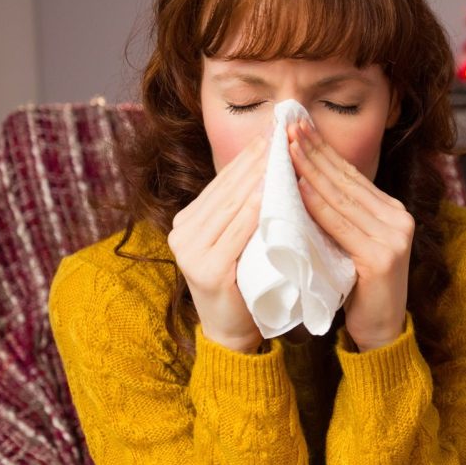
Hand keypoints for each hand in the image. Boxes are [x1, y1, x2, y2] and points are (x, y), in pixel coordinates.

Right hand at [169, 133, 268, 352]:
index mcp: (189, 221)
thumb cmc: (246, 284)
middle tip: (282, 131)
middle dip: (257, 159)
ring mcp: (190, 250)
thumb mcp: (241, 240)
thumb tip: (271, 165)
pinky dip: (254, 210)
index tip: (275, 130)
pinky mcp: (205, 269)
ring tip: (281, 153)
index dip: (250, 155)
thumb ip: (245, 210)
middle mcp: (183, 231)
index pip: (224, 180)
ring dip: (258, 177)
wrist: (234, 334)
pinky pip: (235, 232)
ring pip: (231, 205)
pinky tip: (270, 192)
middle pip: (228, 188)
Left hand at [288, 119, 413, 351]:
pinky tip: (298, 189)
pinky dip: (317, 206)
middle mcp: (398, 219)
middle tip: (286, 125)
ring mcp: (393, 238)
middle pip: (346, 180)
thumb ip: (337, 214)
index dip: (323, 149)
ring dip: (311, 171)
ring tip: (285, 149)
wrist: (380, 331)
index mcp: (391, 211)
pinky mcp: (382, 259)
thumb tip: (301, 177)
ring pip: (342, 199)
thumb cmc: (356, 287)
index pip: (350, 174)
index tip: (295, 126)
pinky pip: (341, 227)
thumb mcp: (348, 242)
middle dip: (314, 151)